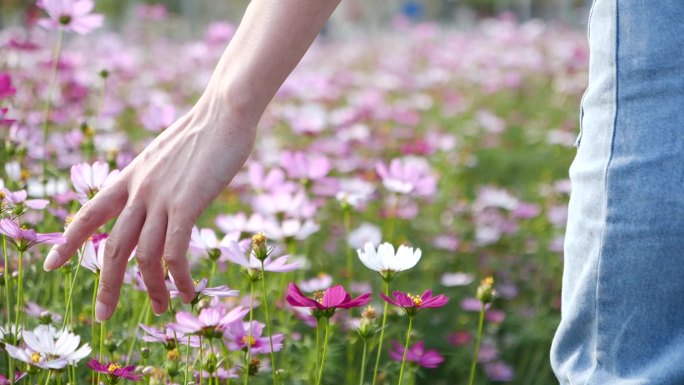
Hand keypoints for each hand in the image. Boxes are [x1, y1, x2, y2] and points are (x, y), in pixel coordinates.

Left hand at [43, 95, 256, 321]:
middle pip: (112, 247)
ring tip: (162, 309)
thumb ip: (157, 178)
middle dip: (106, 285)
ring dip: (151, 289)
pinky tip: (189, 291)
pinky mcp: (187, 204)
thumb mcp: (168, 154)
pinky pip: (175, 253)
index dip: (68, 241)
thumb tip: (162, 197)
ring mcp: (161, 198)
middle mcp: (139, 190)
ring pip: (144, 257)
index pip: (89, 213)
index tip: (51, 264)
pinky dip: (179, 278)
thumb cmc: (205, 130)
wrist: (224, 110)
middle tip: (102, 315)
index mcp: (131, 177)